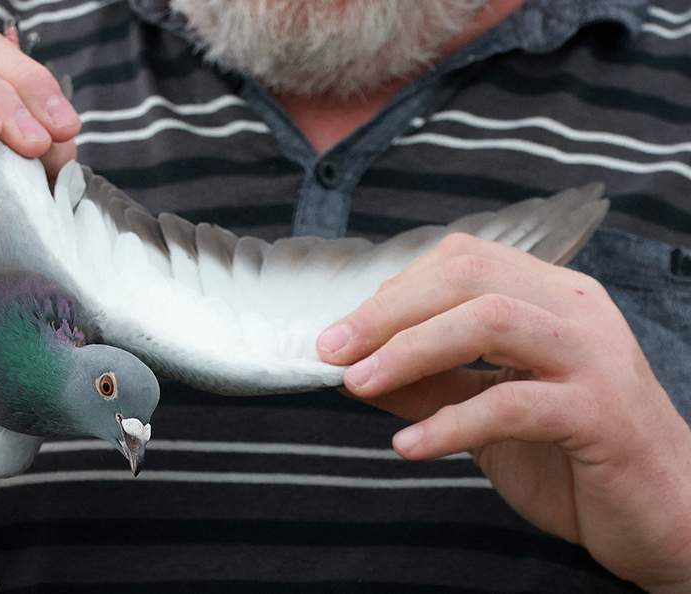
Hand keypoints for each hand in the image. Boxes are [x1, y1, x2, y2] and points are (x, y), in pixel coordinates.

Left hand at [317, 233, 690, 591]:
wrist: (663, 513)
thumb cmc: (572, 454)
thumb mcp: (484, 409)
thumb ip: (427, 382)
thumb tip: (352, 367)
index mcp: (549, 297)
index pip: (461, 261)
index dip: (394, 290)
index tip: (343, 331)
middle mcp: (575, 311)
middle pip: (469, 277)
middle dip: (388, 312)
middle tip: (332, 350)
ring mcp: (594, 357)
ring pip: (491, 320)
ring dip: (411, 350)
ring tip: (359, 384)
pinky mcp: (602, 413)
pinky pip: (513, 404)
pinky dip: (451, 422)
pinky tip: (410, 445)